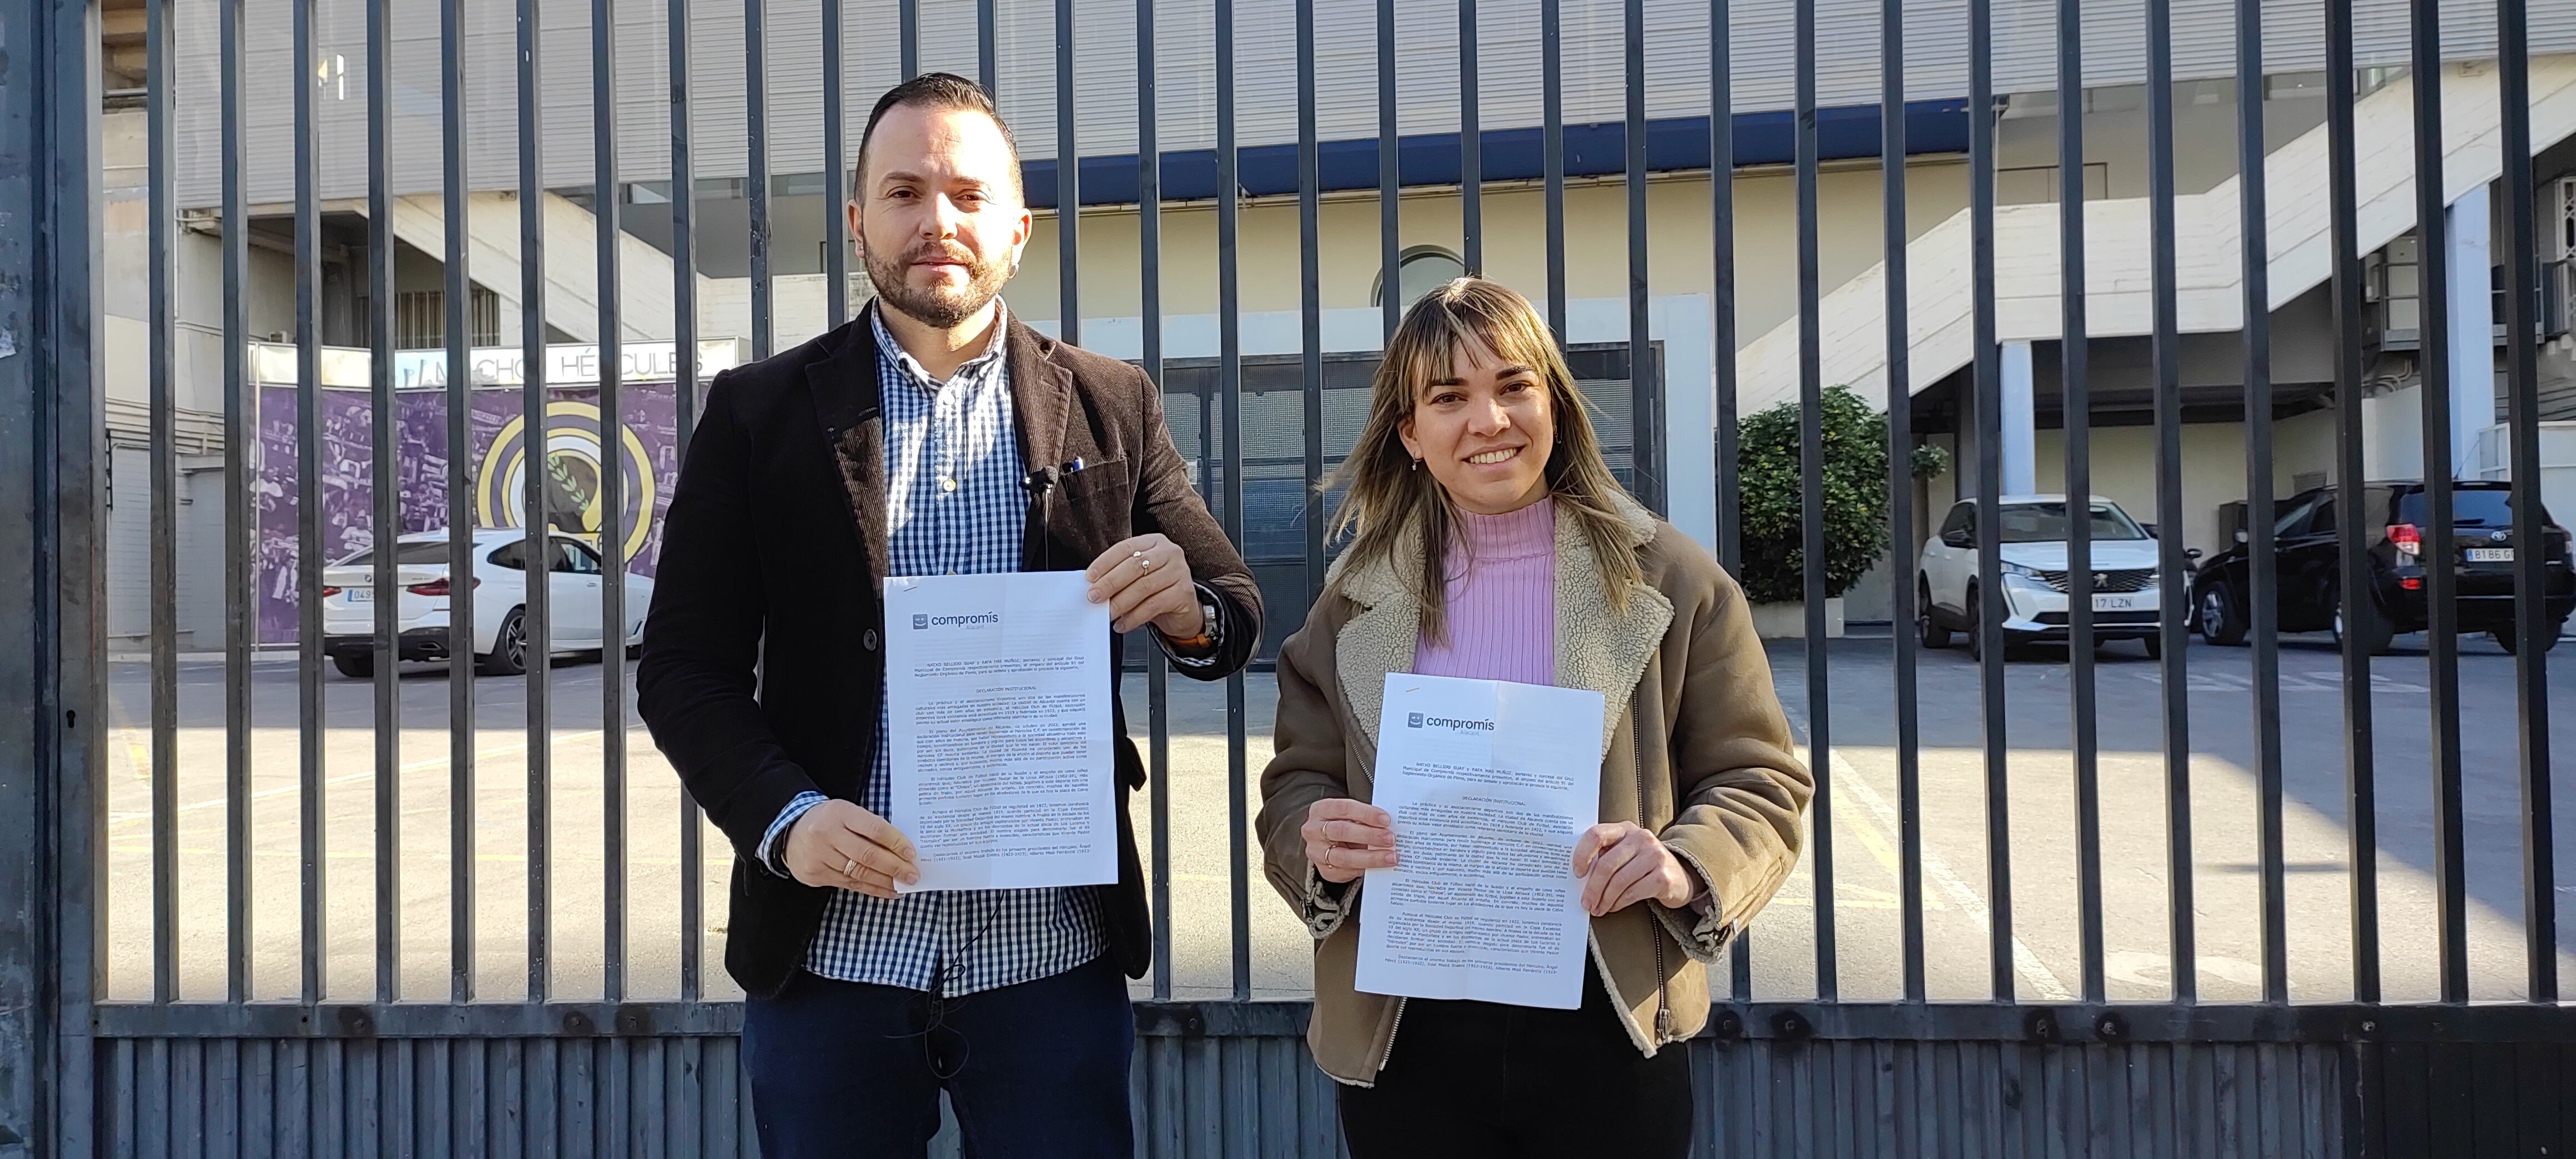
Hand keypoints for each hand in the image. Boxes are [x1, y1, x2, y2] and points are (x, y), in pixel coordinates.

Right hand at [782, 799, 920, 897]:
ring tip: (903, 885)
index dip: (896, 843)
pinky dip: (871, 889)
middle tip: (913, 875)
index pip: (874, 829)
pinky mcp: (815, 874)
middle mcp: (827, 834)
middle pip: (867, 855)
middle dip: (894, 867)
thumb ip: (870, 827)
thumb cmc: (828, 820)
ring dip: (885, 882)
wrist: (790, 831)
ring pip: (859, 873)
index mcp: (840, 813)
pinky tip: (886, 890)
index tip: (911, 854)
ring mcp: (819, 856)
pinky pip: (849, 884)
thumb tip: (901, 849)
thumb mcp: (847, 813)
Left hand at [1085, 534, 1203, 636]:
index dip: (1105, 562)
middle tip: (1094, 596)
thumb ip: (1120, 576)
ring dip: (1120, 602)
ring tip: (1107, 613)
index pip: (1125, 548)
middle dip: (1110, 583)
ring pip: (1143, 586)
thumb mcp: (1138, 576)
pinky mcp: (1183, 593)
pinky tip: (1122, 624)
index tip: (1090, 577)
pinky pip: (1153, 606)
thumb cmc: (1157, 589)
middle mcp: (1169, 553)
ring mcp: (1179, 572)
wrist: (1183, 609)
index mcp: (1154, 542)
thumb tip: (1095, 586)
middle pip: (1133, 565)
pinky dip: (1134, 617)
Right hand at [1301, 797, 1397, 883]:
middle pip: (1342, 832)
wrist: (1327, 842)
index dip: (1366, 814)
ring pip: (1343, 857)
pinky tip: (1379, 867)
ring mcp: (1316, 852)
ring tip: (1390, 857)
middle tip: (1390, 839)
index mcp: (1321, 810)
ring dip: (1371, 857)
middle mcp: (1313, 830)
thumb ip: (1365, 818)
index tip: (1386, 820)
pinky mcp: (1324, 870)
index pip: (1343, 808)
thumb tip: (1390, 826)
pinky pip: (1345, 872)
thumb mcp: (1350, 815)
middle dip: (1369, 835)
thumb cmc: (1344, 824)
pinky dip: (1364, 869)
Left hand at [1571, 823, 1697, 915]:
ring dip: (1604, 899)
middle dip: (1592, 888)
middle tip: (1586, 902)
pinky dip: (1618, 903)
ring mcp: (1655, 856)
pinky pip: (1632, 893)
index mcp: (1625, 829)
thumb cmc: (1643, 865)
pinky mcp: (1663, 877)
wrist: (1680, 875)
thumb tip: (1580, 877)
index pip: (1596, 834)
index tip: (1577, 873)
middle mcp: (1641, 838)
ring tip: (1598, 908)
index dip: (1582, 854)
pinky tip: (1613, 907)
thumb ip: (1605, 855)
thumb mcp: (1625, 852)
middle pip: (1607, 864)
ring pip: (1619, 881)